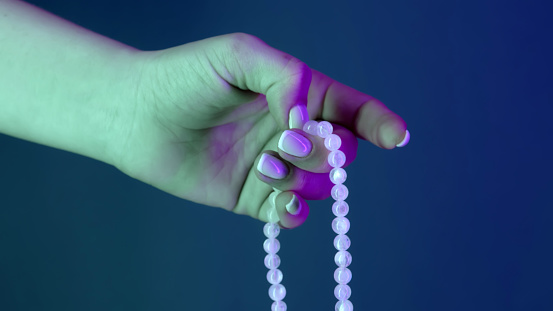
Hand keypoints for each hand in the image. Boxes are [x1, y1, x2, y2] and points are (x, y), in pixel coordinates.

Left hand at [112, 33, 407, 228]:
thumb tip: (310, 122)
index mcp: (297, 95)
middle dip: (324, 151)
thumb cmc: (185, 77)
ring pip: (318, 186)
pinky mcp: (252, 196)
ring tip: (263, 164)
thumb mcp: (243, 55)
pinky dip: (293, 211)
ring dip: (301, 179)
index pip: (352, 110)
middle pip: (340, 152)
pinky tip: (278, 199)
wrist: (137, 116)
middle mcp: (290, 132)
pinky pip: (290, 213)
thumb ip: (290, 78)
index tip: (396, 137)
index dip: (379, 123)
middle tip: (288, 141)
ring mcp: (274, 166)